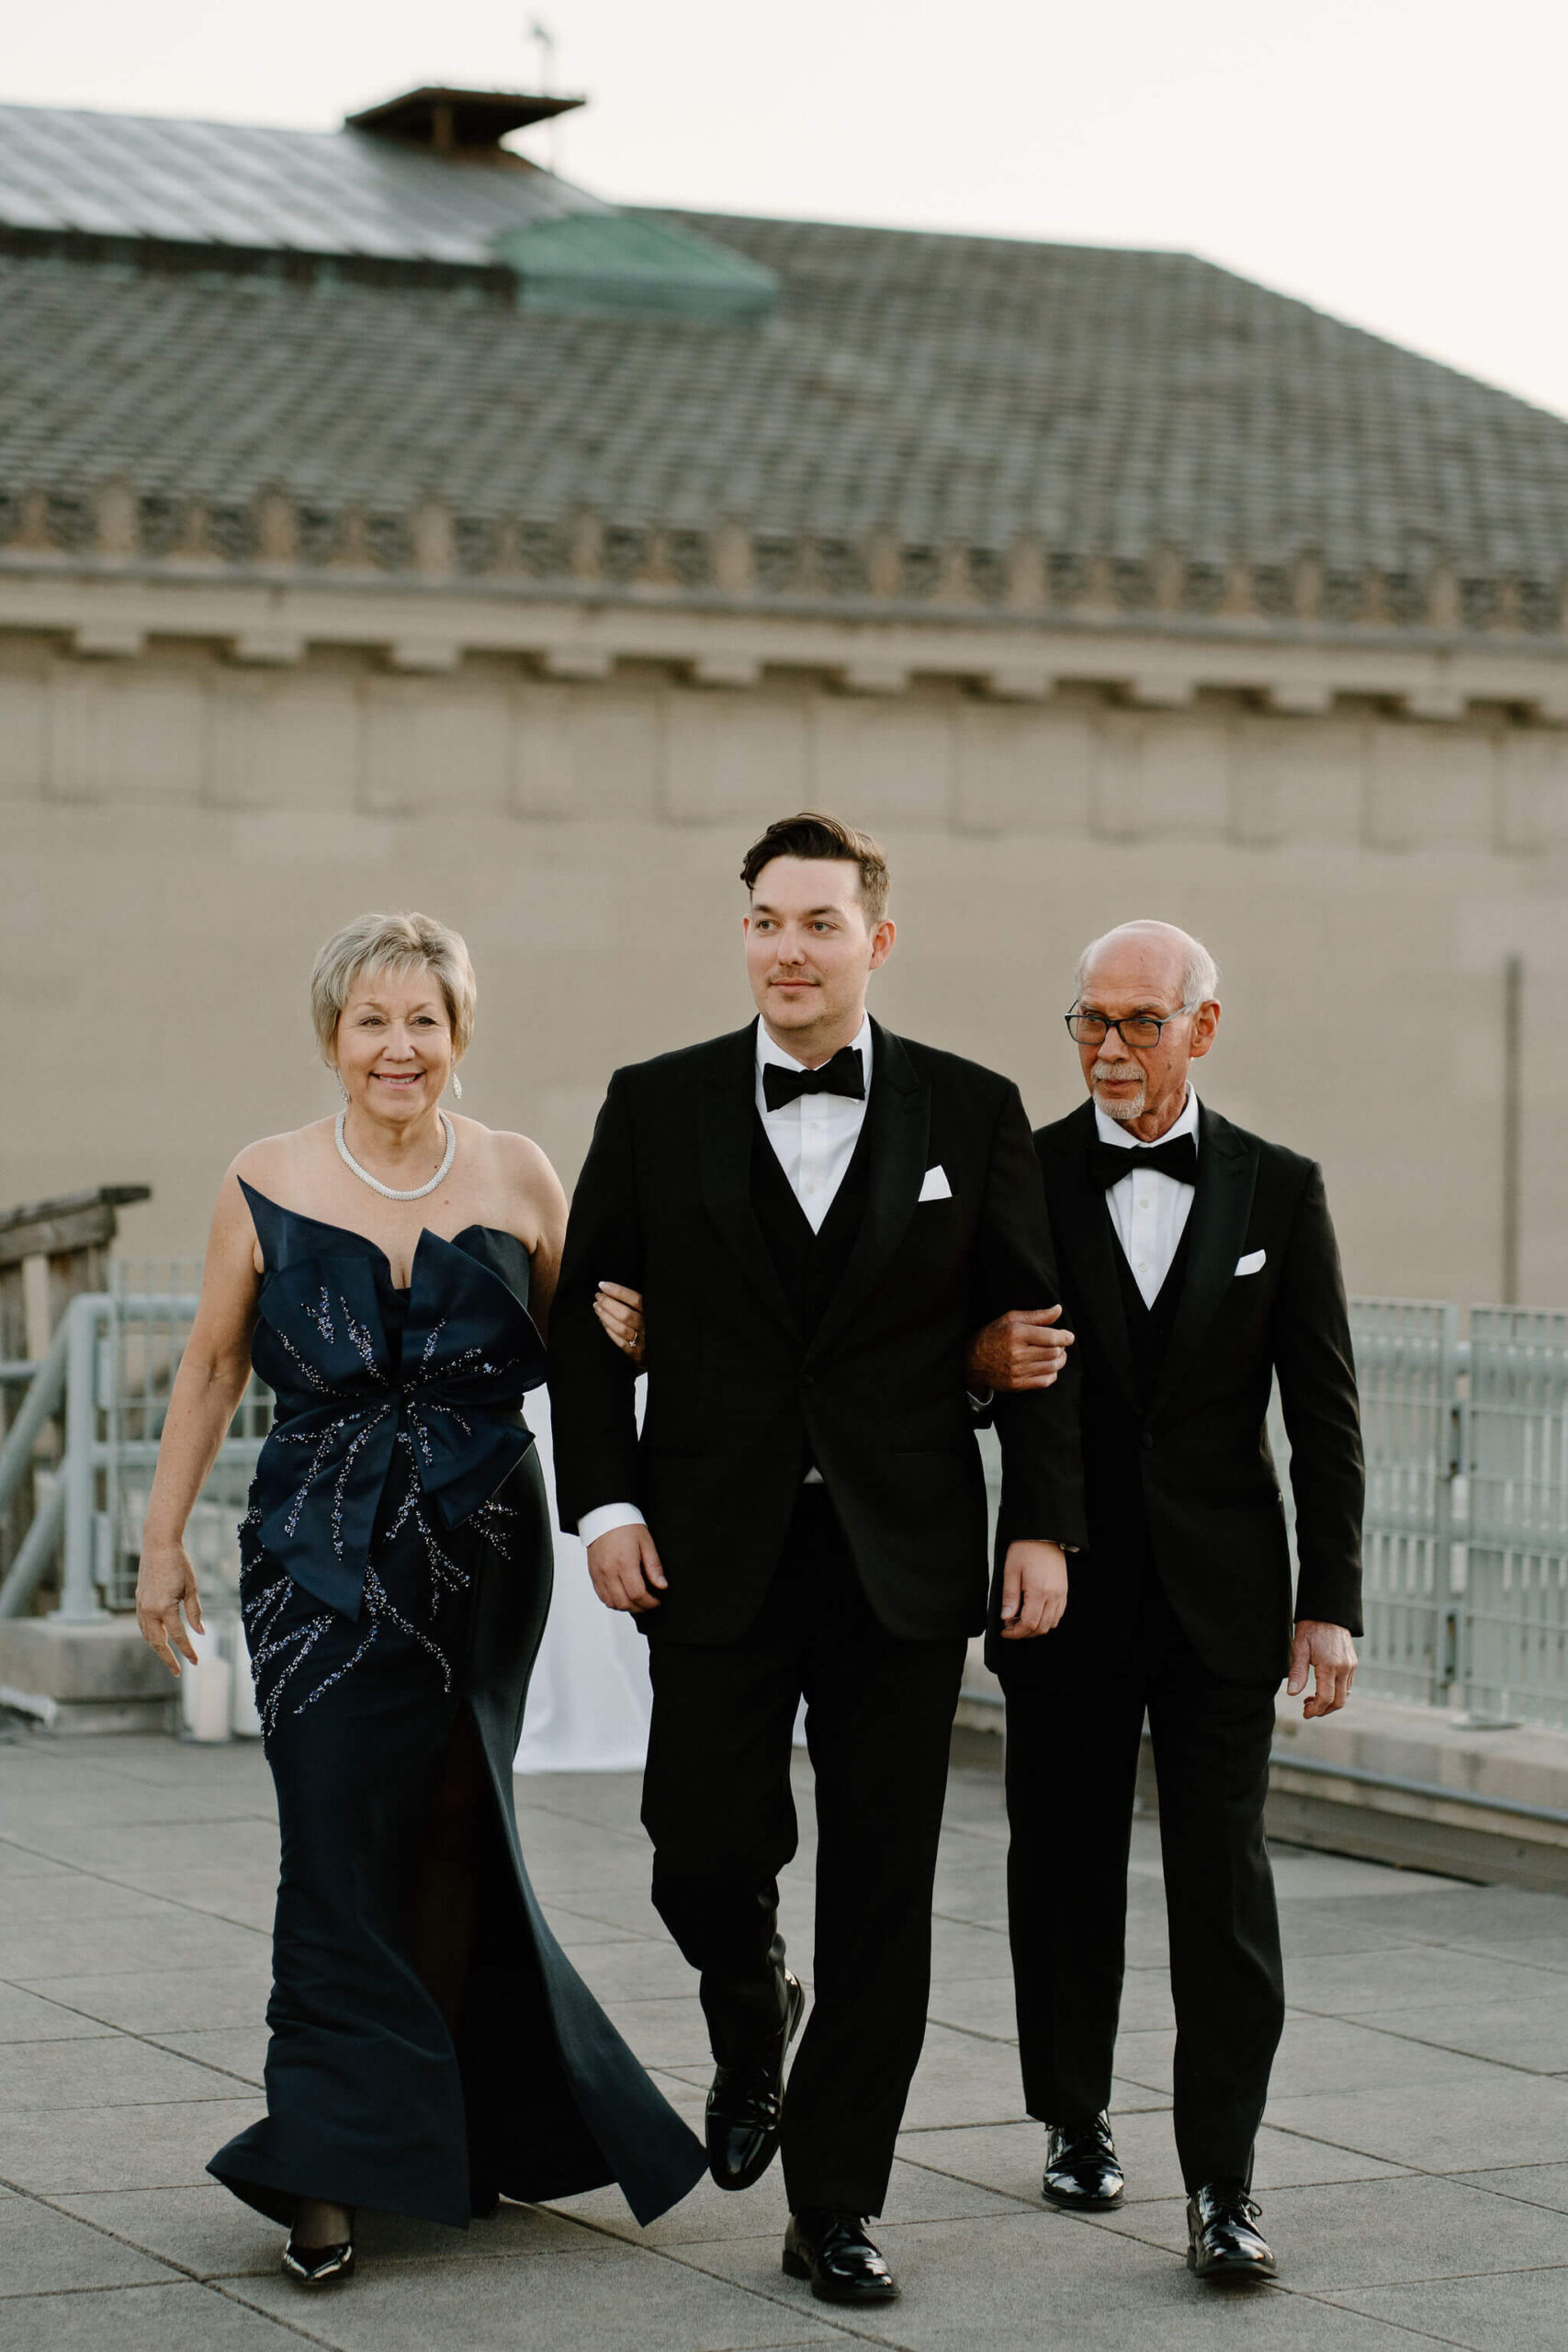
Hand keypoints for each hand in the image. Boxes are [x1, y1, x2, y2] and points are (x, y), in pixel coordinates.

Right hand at [135, 1539, 203, 1676]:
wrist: (158, 1545)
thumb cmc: (179, 1564)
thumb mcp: (192, 1588)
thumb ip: (195, 1613)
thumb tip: (200, 1633)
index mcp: (164, 1608)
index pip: (179, 1637)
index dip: (188, 1651)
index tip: (196, 1662)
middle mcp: (149, 1611)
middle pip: (158, 1642)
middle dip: (168, 1658)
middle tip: (178, 1671)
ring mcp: (141, 1606)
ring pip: (147, 1635)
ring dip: (157, 1648)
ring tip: (168, 1658)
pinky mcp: (139, 1601)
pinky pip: (143, 1625)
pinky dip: (150, 1635)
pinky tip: (158, 1639)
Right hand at [587, 1522, 666, 1613]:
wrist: (604, 1516)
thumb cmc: (626, 1526)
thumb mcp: (646, 1543)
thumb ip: (653, 1567)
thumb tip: (662, 1585)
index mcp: (625, 1563)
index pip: (637, 1594)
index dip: (649, 1602)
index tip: (656, 1601)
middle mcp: (609, 1571)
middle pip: (624, 1602)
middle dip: (639, 1607)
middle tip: (649, 1603)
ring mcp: (599, 1574)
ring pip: (611, 1603)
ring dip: (626, 1606)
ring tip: (637, 1601)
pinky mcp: (593, 1574)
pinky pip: (602, 1596)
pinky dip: (613, 1601)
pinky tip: (623, 1596)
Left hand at [593, 1281, 645, 1365]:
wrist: (654, 1352)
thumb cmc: (646, 1326)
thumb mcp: (645, 1311)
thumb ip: (632, 1302)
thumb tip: (609, 1290)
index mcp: (651, 1312)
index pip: (636, 1299)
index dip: (618, 1291)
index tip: (603, 1285)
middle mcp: (647, 1326)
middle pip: (626, 1314)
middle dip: (608, 1304)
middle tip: (598, 1296)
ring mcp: (642, 1340)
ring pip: (621, 1328)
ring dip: (606, 1316)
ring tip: (596, 1306)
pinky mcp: (635, 1352)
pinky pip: (619, 1341)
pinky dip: (609, 1330)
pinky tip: (602, 1321)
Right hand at [966, 1306, 1074, 1393]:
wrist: (972, 1361)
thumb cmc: (993, 1335)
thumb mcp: (1011, 1319)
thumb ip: (1037, 1315)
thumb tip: (1059, 1309)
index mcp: (1016, 1333)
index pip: (1052, 1337)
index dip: (1065, 1337)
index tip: (1068, 1336)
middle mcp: (1017, 1353)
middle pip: (1054, 1353)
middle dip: (1062, 1348)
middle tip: (1060, 1345)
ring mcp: (1017, 1371)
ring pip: (1052, 1367)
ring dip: (1059, 1361)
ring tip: (1056, 1355)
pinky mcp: (1017, 1384)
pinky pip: (1045, 1381)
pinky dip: (1052, 1374)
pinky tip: (1047, 1367)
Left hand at [998, 1540, 1068, 1638]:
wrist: (1044, 1535)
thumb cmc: (1026, 1549)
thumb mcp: (1011, 1571)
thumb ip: (1009, 1597)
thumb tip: (1006, 1617)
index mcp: (1039, 1591)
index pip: (1029, 1623)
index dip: (1016, 1632)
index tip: (1005, 1631)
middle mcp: (1053, 1596)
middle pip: (1041, 1627)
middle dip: (1024, 1633)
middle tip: (1010, 1627)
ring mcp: (1061, 1594)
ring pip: (1051, 1624)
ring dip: (1036, 1628)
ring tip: (1021, 1620)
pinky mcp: (1064, 1591)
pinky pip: (1058, 1614)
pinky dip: (1046, 1620)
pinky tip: (1034, 1614)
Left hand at [1287, 1620, 1356, 1716]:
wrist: (1328, 1612)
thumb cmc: (1311, 1628)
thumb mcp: (1299, 1647)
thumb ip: (1297, 1671)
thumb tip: (1292, 1693)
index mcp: (1330, 1666)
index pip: (1326, 1698)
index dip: (1315, 1710)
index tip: (1305, 1713)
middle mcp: (1344, 1669)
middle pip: (1338, 1702)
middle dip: (1323, 1711)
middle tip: (1307, 1709)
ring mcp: (1351, 1667)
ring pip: (1345, 1696)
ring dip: (1329, 1703)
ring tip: (1311, 1699)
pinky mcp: (1353, 1664)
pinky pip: (1348, 1686)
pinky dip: (1336, 1693)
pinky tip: (1323, 1688)